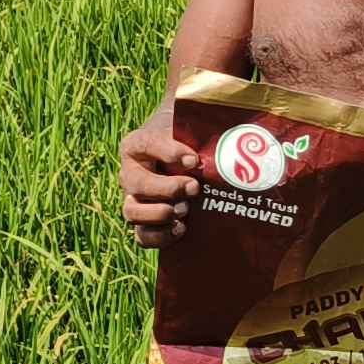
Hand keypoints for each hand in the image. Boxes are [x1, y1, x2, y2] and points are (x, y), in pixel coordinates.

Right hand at [121, 118, 202, 247]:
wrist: (189, 163)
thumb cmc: (191, 140)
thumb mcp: (192, 127)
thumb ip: (200, 127)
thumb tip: (233, 131)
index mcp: (137, 144)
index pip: (146, 144)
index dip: (168, 152)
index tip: (193, 159)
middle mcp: (130, 173)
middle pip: (136, 183)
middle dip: (167, 188)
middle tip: (194, 188)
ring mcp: (135, 200)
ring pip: (132, 212)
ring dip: (158, 214)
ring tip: (185, 210)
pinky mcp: (145, 223)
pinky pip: (142, 236)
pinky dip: (160, 236)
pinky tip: (182, 228)